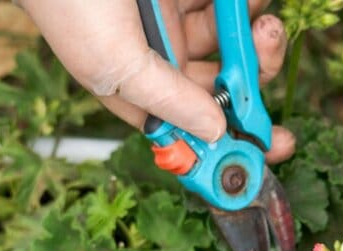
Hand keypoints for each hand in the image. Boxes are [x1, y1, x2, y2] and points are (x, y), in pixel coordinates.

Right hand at [21, 0, 294, 162]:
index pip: (193, 129)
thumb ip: (168, 100)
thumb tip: (215, 133)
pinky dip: (246, 5)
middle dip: (255, 77)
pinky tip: (252, 2)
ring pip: (234, 41)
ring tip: (262, 20)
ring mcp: (176, 20)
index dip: (233, 143)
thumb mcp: (115, 64)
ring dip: (257, 37)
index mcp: (140, 91)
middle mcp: (162, 60)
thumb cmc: (67, 4)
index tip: (276, 145)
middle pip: (224, 85)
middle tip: (268, 53)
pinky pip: (228, 5)